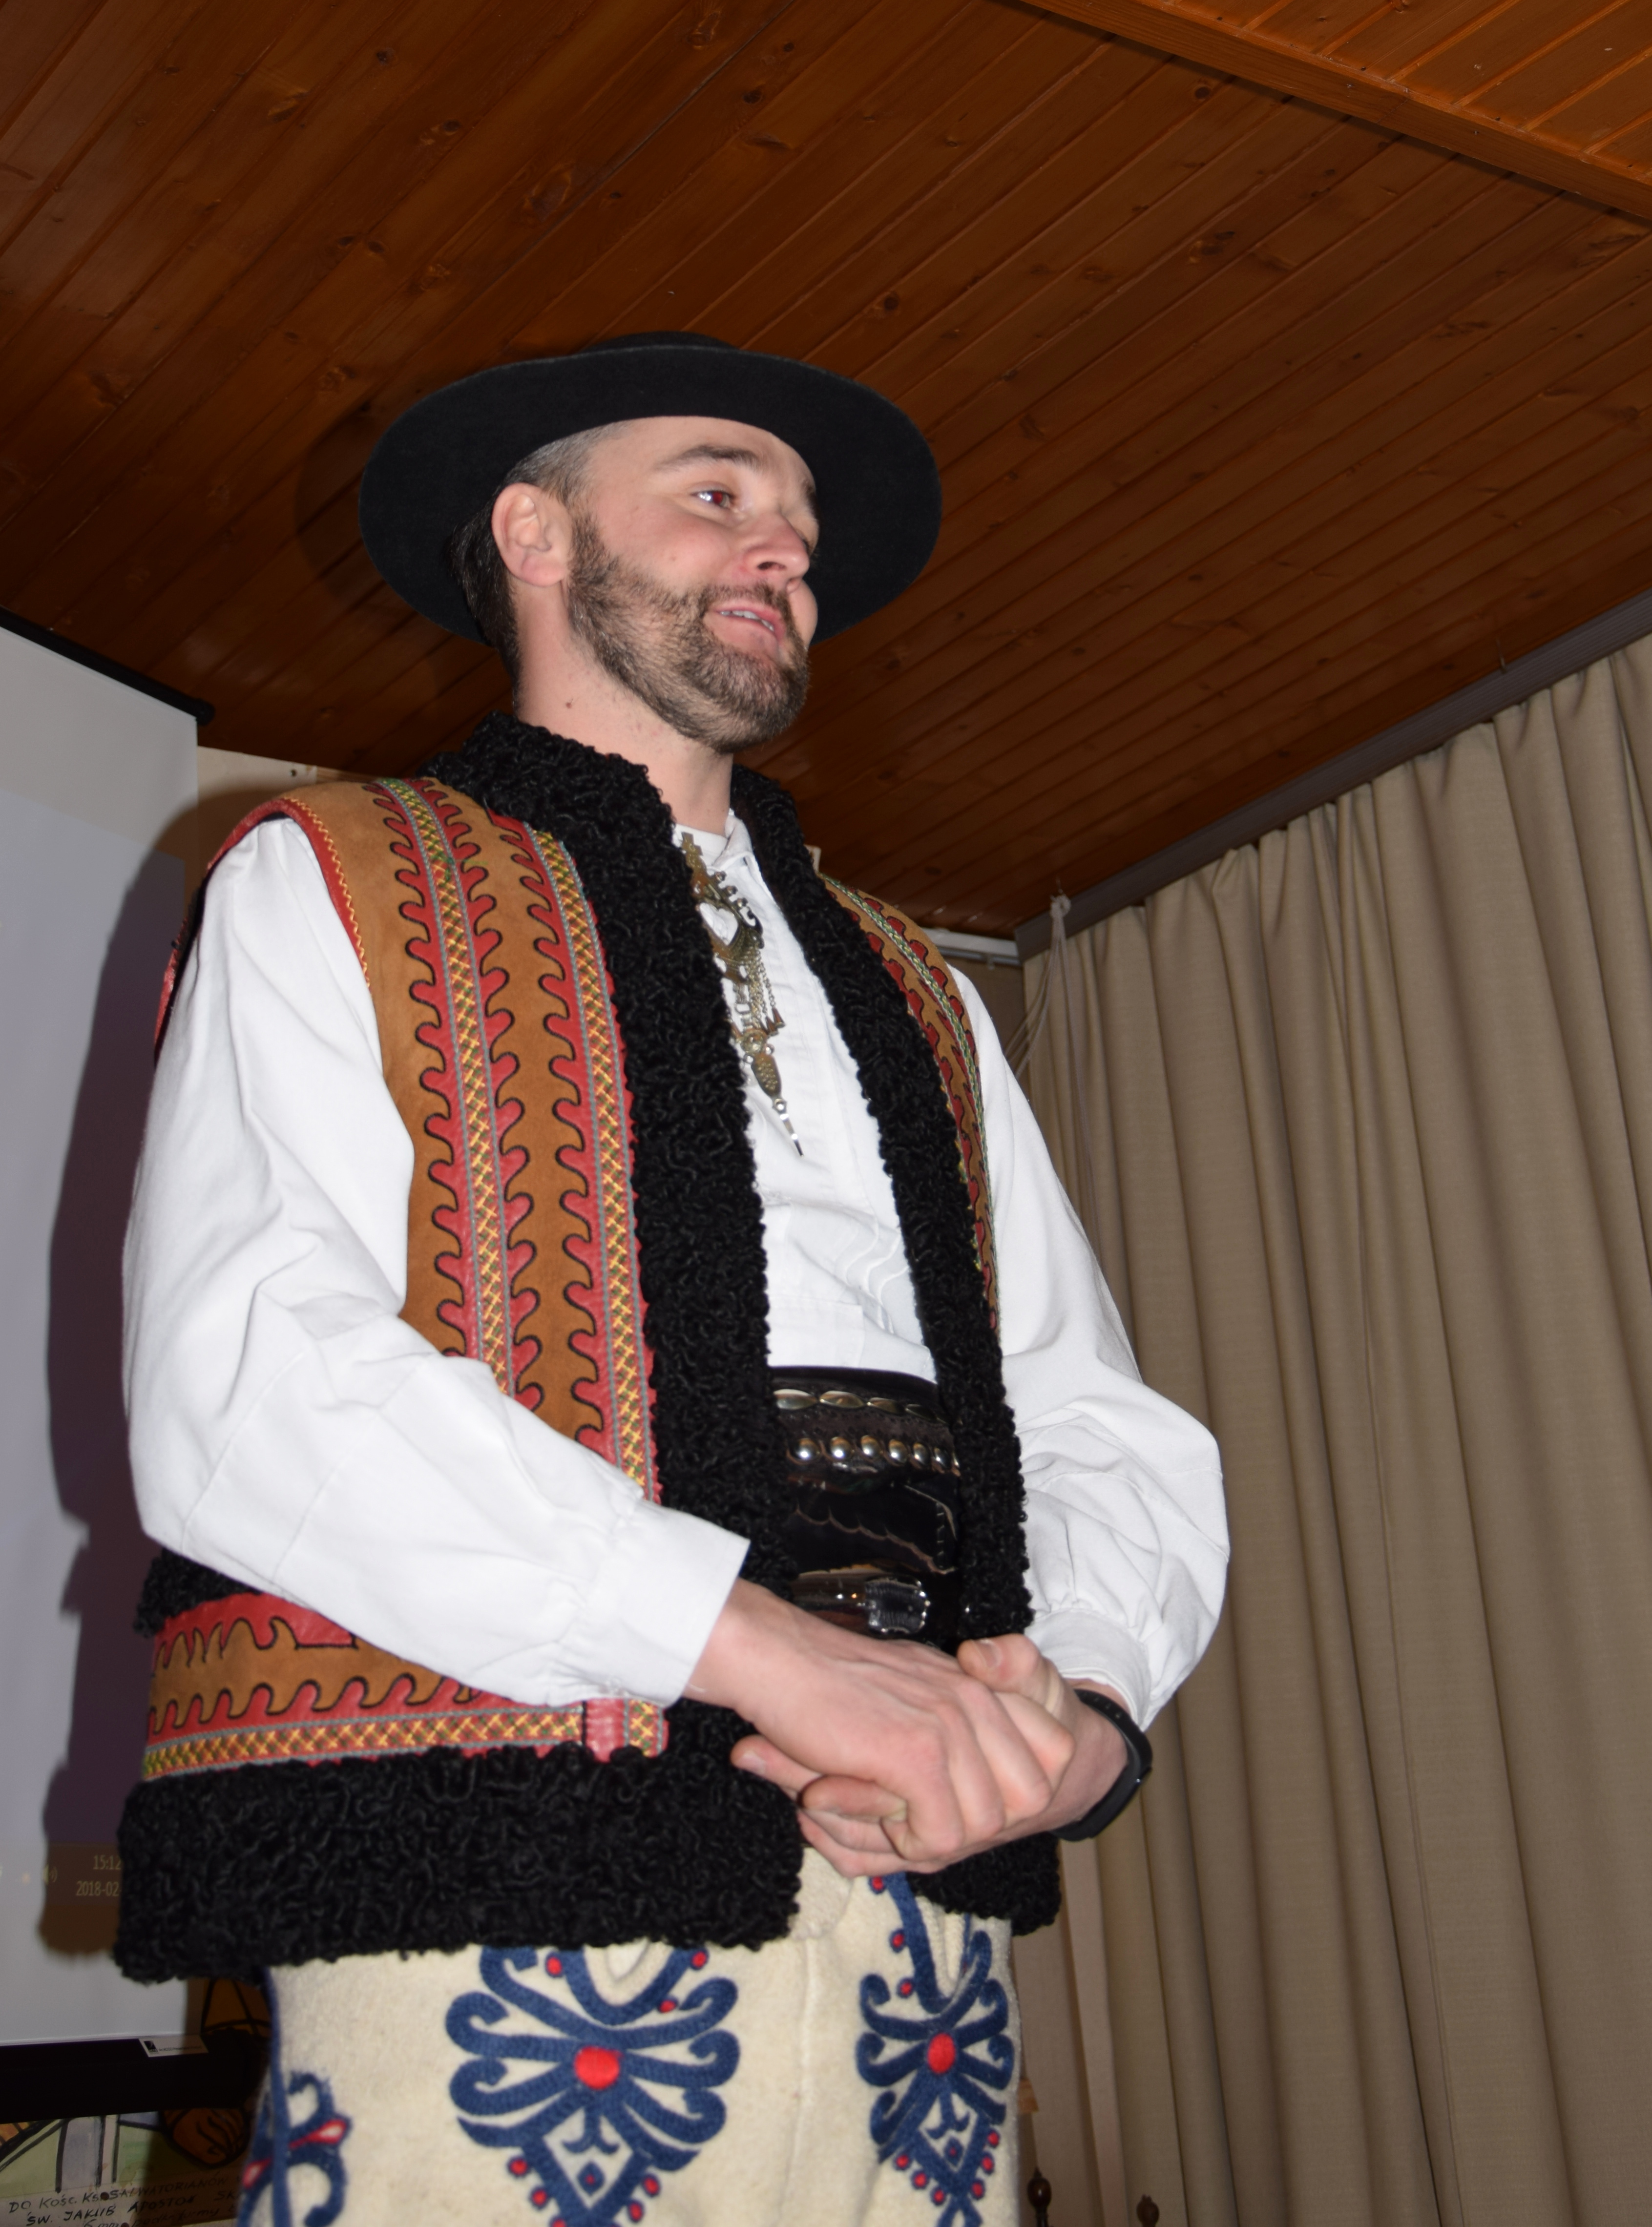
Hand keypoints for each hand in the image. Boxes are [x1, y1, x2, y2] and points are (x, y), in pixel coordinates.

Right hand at [687, 1583, 1076, 1872]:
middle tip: (925, 1816)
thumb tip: (987, 1768)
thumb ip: (951, 1730)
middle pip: (1032, 1798)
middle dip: (986, 1822)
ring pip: (988, 1824)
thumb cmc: (829, 1683)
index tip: (964, 1794)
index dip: (1019, 1790)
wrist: (778, 1662)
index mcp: (979, 1685)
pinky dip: (911, 1842)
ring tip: (895, 1811)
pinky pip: (942, 1834)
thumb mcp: (909, 1695)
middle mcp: (975, 1701)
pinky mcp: (917, 1755)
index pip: (1054, 1752)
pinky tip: (879, 1812)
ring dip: (943, 1834)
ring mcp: (950, 1726)